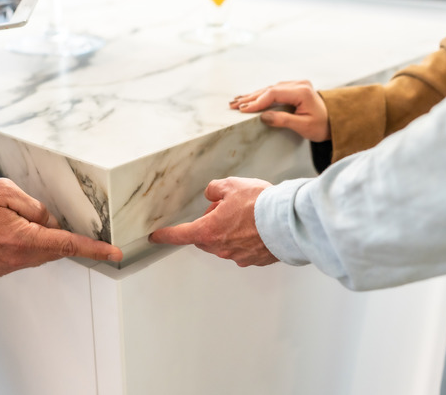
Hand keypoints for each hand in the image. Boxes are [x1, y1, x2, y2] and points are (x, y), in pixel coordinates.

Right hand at [0, 175, 122, 275]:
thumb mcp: (5, 192)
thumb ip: (35, 208)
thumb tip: (51, 221)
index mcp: (22, 238)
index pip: (68, 244)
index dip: (95, 249)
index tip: (114, 254)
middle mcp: (16, 258)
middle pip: (54, 249)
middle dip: (61, 236)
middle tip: (50, 219)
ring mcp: (5, 266)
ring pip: (38, 254)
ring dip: (40, 239)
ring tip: (14, 218)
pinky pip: (22, 257)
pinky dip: (25, 244)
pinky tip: (7, 229)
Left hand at [149, 177, 277, 266]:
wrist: (288, 221)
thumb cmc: (261, 205)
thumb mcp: (232, 186)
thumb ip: (215, 190)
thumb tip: (213, 194)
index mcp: (209, 231)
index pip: (180, 235)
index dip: (166, 235)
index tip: (156, 237)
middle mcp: (221, 248)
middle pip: (205, 238)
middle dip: (210, 224)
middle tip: (225, 208)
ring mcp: (239, 257)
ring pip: (226, 243)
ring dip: (230, 231)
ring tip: (248, 214)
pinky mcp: (256, 260)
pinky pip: (244, 249)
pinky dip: (247, 239)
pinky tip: (259, 227)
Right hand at [230, 80, 330, 141]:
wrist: (335, 121)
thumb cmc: (321, 126)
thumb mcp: (303, 126)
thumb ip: (284, 120)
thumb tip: (264, 117)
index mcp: (302, 92)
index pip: (274, 93)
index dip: (257, 101)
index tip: (243, 110)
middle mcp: (299, 84)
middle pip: (269, 89)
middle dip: (250, 98)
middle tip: (233, 105)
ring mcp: (297, 85)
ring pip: (270, 88)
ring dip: (253, 95)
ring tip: (237, 102)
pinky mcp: (294, 88)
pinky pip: (274, 90)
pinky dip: (261, 95)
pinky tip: (250, 97)